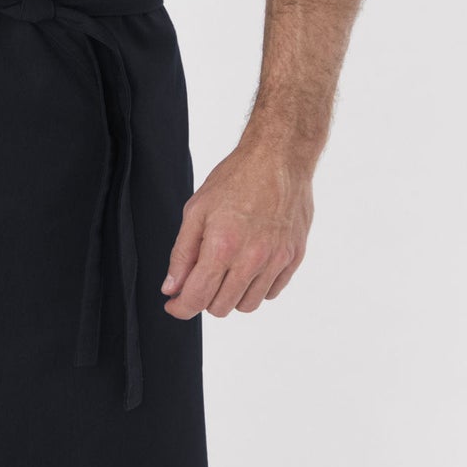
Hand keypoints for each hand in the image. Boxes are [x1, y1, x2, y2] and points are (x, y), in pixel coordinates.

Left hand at [161, 142, 314, 317]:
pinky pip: (271, 292)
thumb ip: (182, 253)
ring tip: (226, 269)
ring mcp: (276, 260)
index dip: (181, 307)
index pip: (198, 298)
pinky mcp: (294, 258)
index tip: (175, 304)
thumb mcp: (197, 210)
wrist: (279, 158)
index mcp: (223, 246)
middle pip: (222, 307)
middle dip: (204, 298)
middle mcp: (252, 259)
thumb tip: (172, 288)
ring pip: (248, 305)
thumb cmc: (236, 178)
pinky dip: (256, 287)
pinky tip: (248, 265)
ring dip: (231, 295)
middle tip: (201, 277)